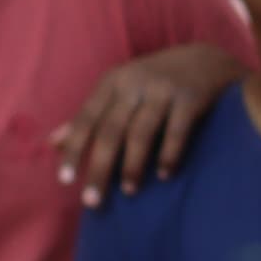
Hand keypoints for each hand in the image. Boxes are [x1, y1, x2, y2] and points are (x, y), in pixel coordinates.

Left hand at [53, 41, 243, 204]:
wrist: (207, 59)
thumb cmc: (156, 79)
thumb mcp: (120, 90)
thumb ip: (91, 115)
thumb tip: (53, 142)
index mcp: (112, 82)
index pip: (86, 119)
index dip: (74, 150)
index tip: (65, 181)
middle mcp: (134, 84)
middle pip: (111, 131)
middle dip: (100, 168)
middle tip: (93, 201)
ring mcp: (163, 90)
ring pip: (141, 133)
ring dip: (133, 165)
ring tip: (129, 192)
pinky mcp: (191, 98)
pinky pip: (177, 131)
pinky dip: (169, 154)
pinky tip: (165, 175)